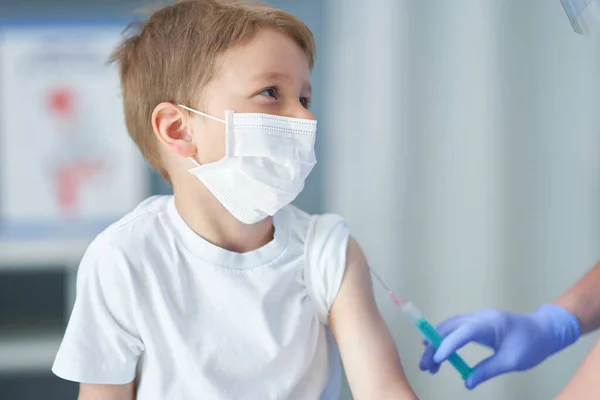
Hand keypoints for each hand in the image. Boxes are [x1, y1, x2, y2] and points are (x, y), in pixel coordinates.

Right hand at [419, 305, 579, 388]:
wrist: (545, 329)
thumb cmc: (532, 344)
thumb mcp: (512, 361)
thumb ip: (488, 370)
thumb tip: (467, 383)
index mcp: (490, 323)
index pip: (463, 332)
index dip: (447, 345)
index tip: (437, 361)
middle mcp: (480, 317)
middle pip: (449, 328)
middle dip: (434, 346)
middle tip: (425, 366)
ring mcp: (478, 318)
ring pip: (449, 327)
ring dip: (437, 343)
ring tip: (429, 364)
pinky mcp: (478, 323)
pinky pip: (456, 329)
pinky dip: (445, 340)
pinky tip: (440, 353)